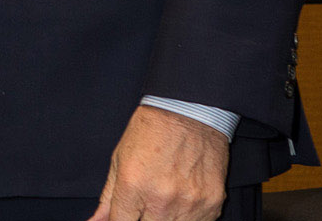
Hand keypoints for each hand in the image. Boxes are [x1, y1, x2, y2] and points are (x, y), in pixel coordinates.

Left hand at [87, 105, 229, 220]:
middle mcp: (161, 199)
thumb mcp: (119, 159)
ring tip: (165, 198)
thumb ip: (108, 197)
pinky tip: (184, 198)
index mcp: (133, 186)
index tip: (125, 215)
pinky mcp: (212, 204)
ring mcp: (189, 204)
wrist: (189, 112)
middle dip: (144, 218)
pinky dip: (189, 217)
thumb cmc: (150, 132)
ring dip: (166, 218)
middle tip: (147, 202)